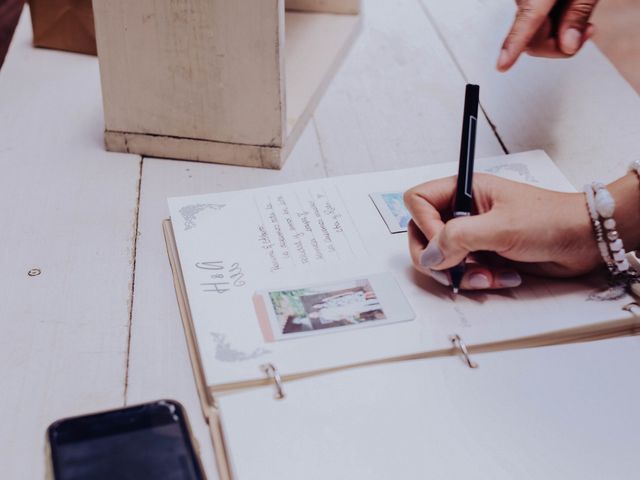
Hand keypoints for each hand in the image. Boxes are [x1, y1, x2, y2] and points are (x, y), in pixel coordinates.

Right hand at [404, 174, 600, 290]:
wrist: (585, 240)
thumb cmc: (551, 220)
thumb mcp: (501, 226)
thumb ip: (458, 238)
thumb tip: (429, 255)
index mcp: (465, 190)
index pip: (418, 202)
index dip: (424, 225)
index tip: (443, 244)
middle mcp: (464, 211)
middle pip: (423, 234)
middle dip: (437, 258)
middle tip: (453, 272)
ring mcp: (473, 234)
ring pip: (443, 258)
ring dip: (462, 274)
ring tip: (488, 276)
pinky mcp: (484, 254)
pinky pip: (464, 271)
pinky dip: (478, 280)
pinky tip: (503, 277)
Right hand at [497, 0, 598, 71]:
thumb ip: (577, 15)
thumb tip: (568, 45)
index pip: (524, 26)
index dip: (512, 48)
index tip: (502, 65)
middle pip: (532, 41)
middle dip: (558, 46)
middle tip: (585, 33)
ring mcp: (523, 0)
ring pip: (534, 35)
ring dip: (559, 35)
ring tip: (584, 22)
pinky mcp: (527, 2)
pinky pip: (536, 24)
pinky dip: (554, 25)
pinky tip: (568, 13)